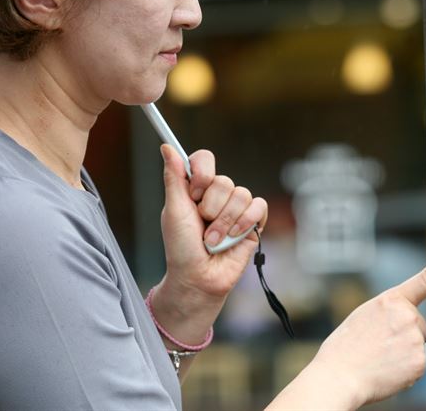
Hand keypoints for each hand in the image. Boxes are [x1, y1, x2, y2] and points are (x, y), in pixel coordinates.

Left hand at [158, 144, 267, 300]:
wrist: (198, 278)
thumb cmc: (181, 247)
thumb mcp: (173, 210)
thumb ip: (174, 177)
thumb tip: (166, 147)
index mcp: (195, 188)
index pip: (204, 160)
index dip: (202, 173)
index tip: (194, 193)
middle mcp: (217, 195)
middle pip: (224, 180)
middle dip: (211, 207)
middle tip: (202, 225)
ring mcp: (236, 208)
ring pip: (241, 194)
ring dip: (225, 221)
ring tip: (214, 239)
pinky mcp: (253, 222)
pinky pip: (258, 206)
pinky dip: (245, 222)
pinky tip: (234, 237)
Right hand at [311, 243, 425, 407]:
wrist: (338, 374)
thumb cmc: (346, 347)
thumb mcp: (364, 315)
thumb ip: (388, 310)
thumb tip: (402, 316)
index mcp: (390, 299)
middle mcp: (406, 315)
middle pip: (419, 324)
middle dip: (405, 334)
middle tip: (381, 343)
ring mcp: (414, 338)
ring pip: (418, 344)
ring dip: (404, 351)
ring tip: (380, 356)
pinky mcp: (420, 361)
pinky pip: (418, 364)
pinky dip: (405, 369)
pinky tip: (387, 368)